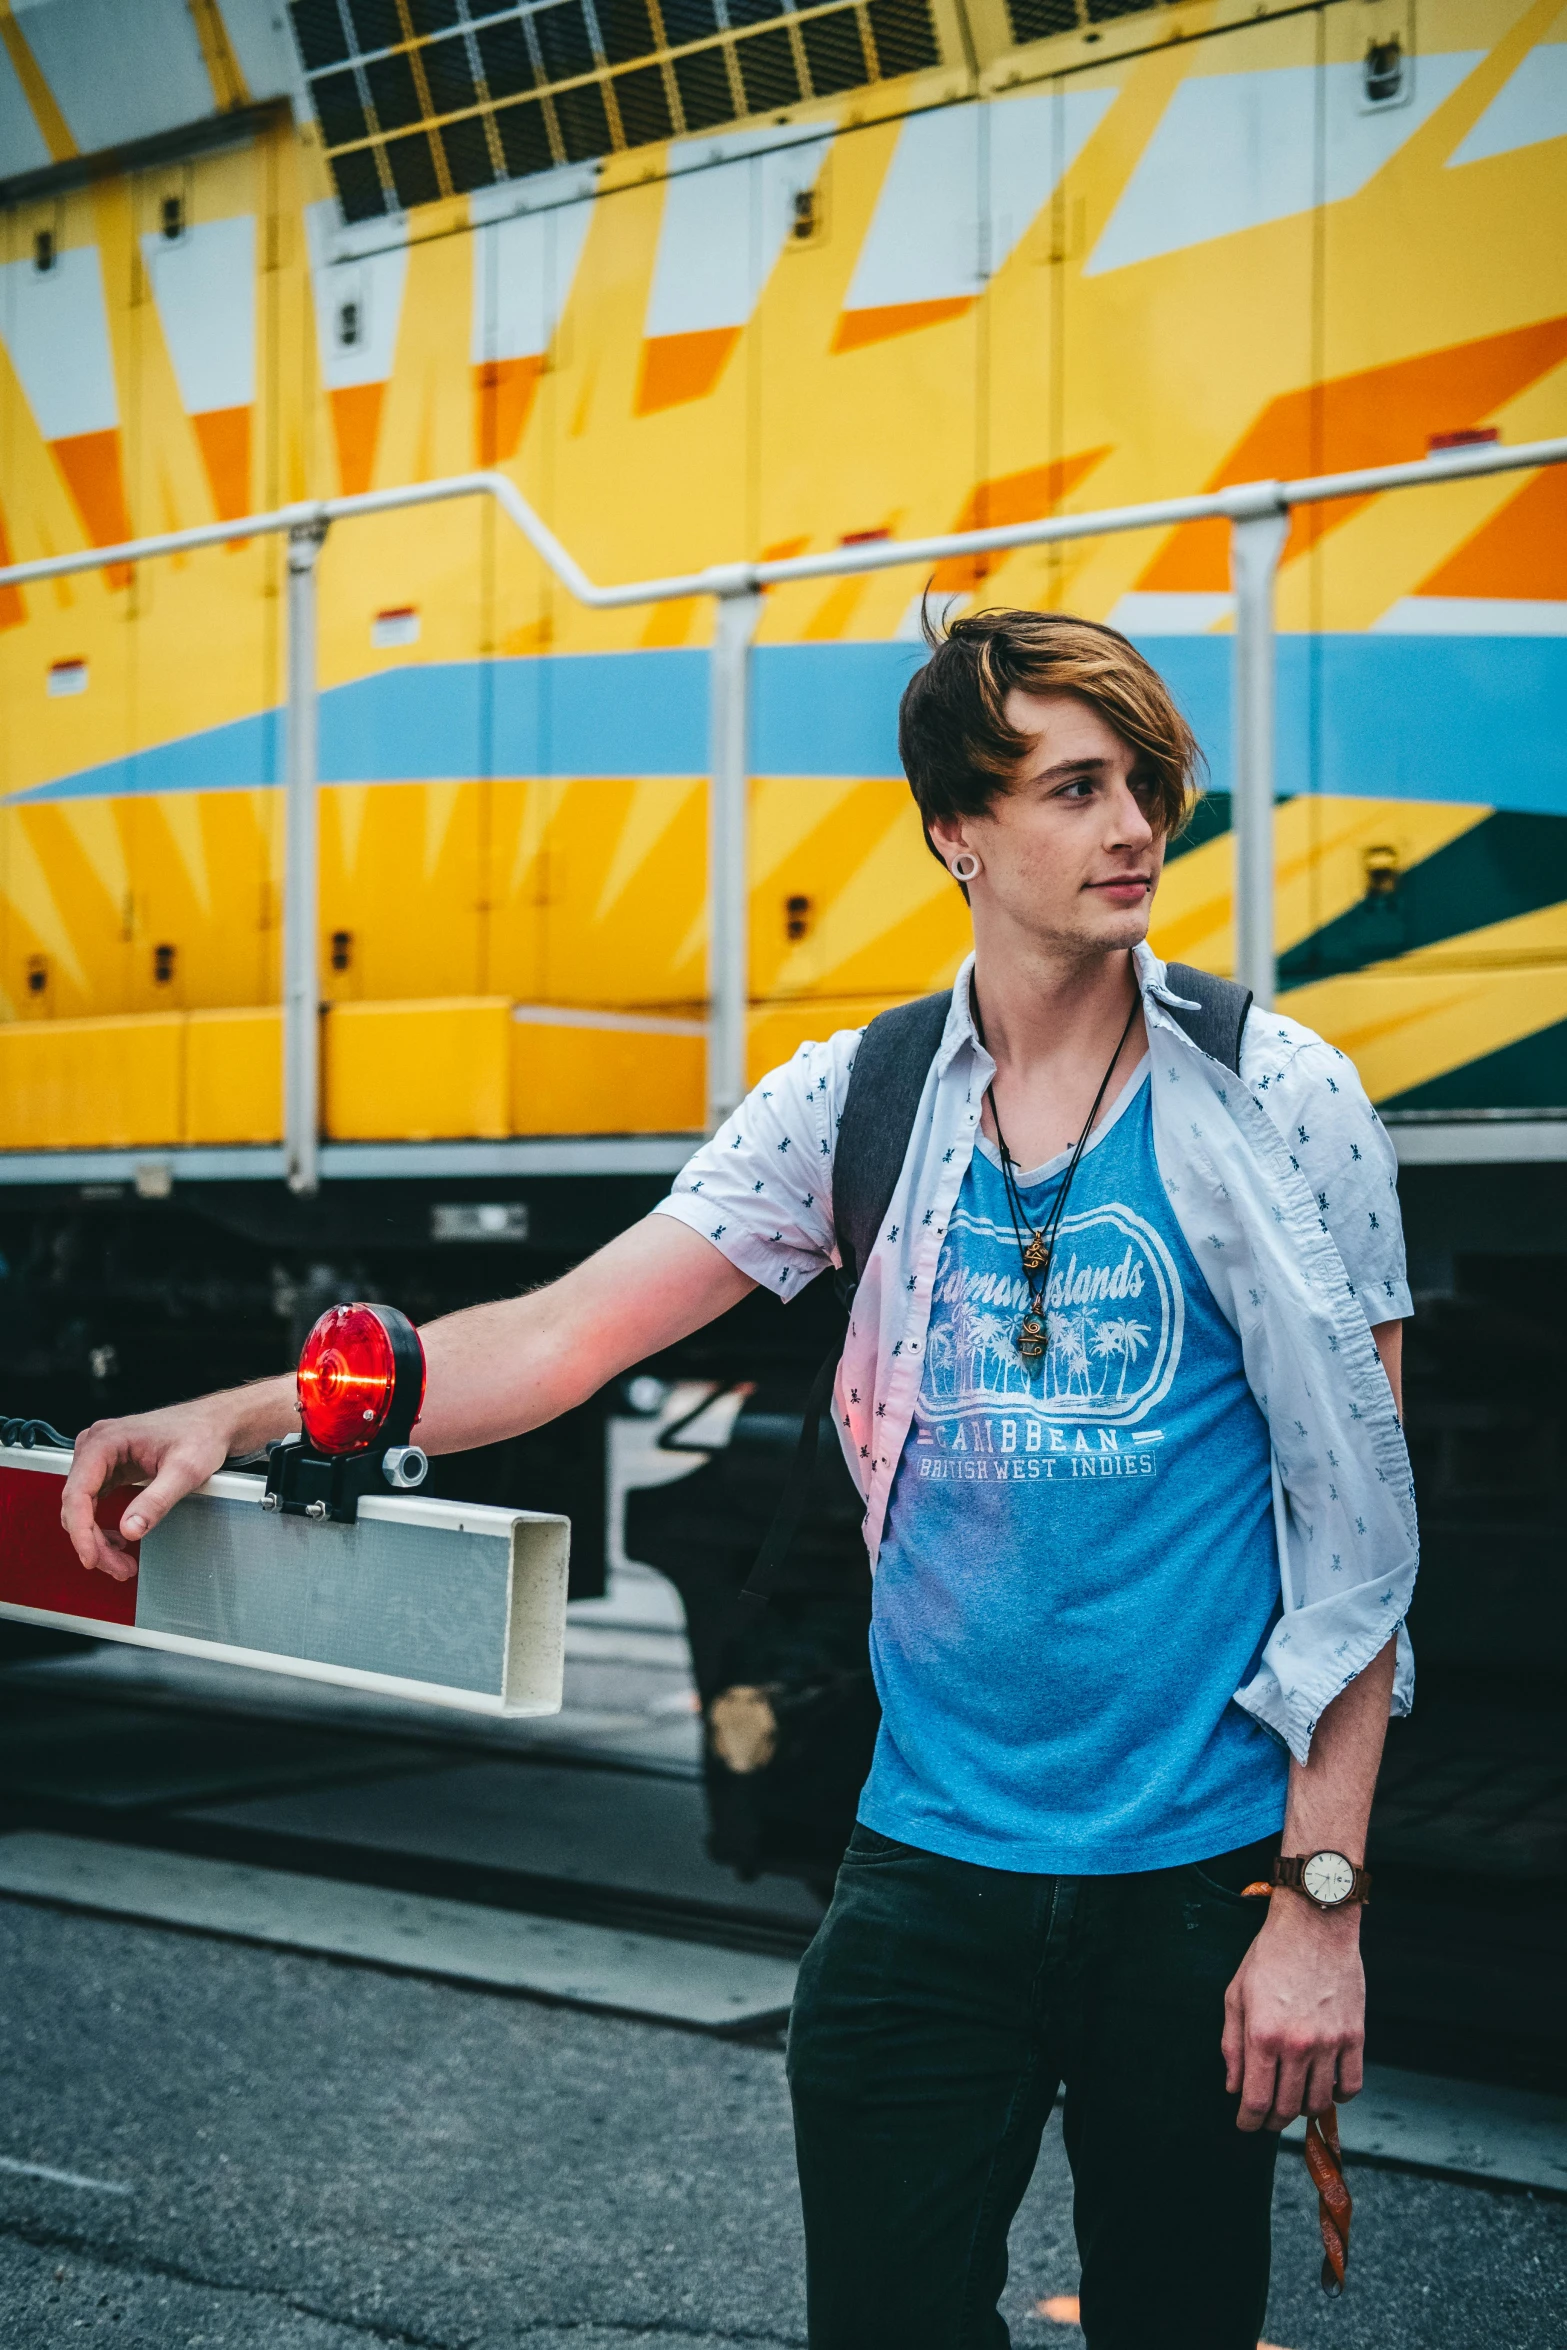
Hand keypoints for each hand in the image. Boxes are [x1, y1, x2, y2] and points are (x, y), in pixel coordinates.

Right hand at [61, 1392, 280, 1579]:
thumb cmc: (203, 1435)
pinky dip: (102, 1527)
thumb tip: (130, 1530)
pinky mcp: (109, 1468)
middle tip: (119, 1568)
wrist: (215, 1424)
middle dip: (93, 1542)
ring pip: (82, 1509)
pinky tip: (119, 1542)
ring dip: (96, 1539)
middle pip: (76, 1505)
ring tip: (121, 1563)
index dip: (81, 1531)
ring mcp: (100, 1458)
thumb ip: (157, 1501)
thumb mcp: (185, 1471)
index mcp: (105, 1440)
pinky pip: (93, 1504)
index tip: (92, 1558)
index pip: (77, 1493)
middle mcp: (95, 1446)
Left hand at [1222, 1891, 1364, 2131]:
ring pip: (1319, 2102)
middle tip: (1267, 2117)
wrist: (1314, 1925)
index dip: (1249, 2122)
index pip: (1256, 2101)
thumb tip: (1234, 2088)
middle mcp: (1297, 2045)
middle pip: (1287, 2108)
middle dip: (1273, 2120)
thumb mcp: (1236, 1995)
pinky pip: (1351, 2085)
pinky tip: (1326, 2089)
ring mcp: (1329, 2043)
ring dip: (1304, 2110)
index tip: (1246, 2125)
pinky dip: (1339, 2097)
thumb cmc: (1269, 1956)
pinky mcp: (1355, 2037)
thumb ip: (1232, 2046)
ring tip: (1294, 2101)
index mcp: (1263, 2035)